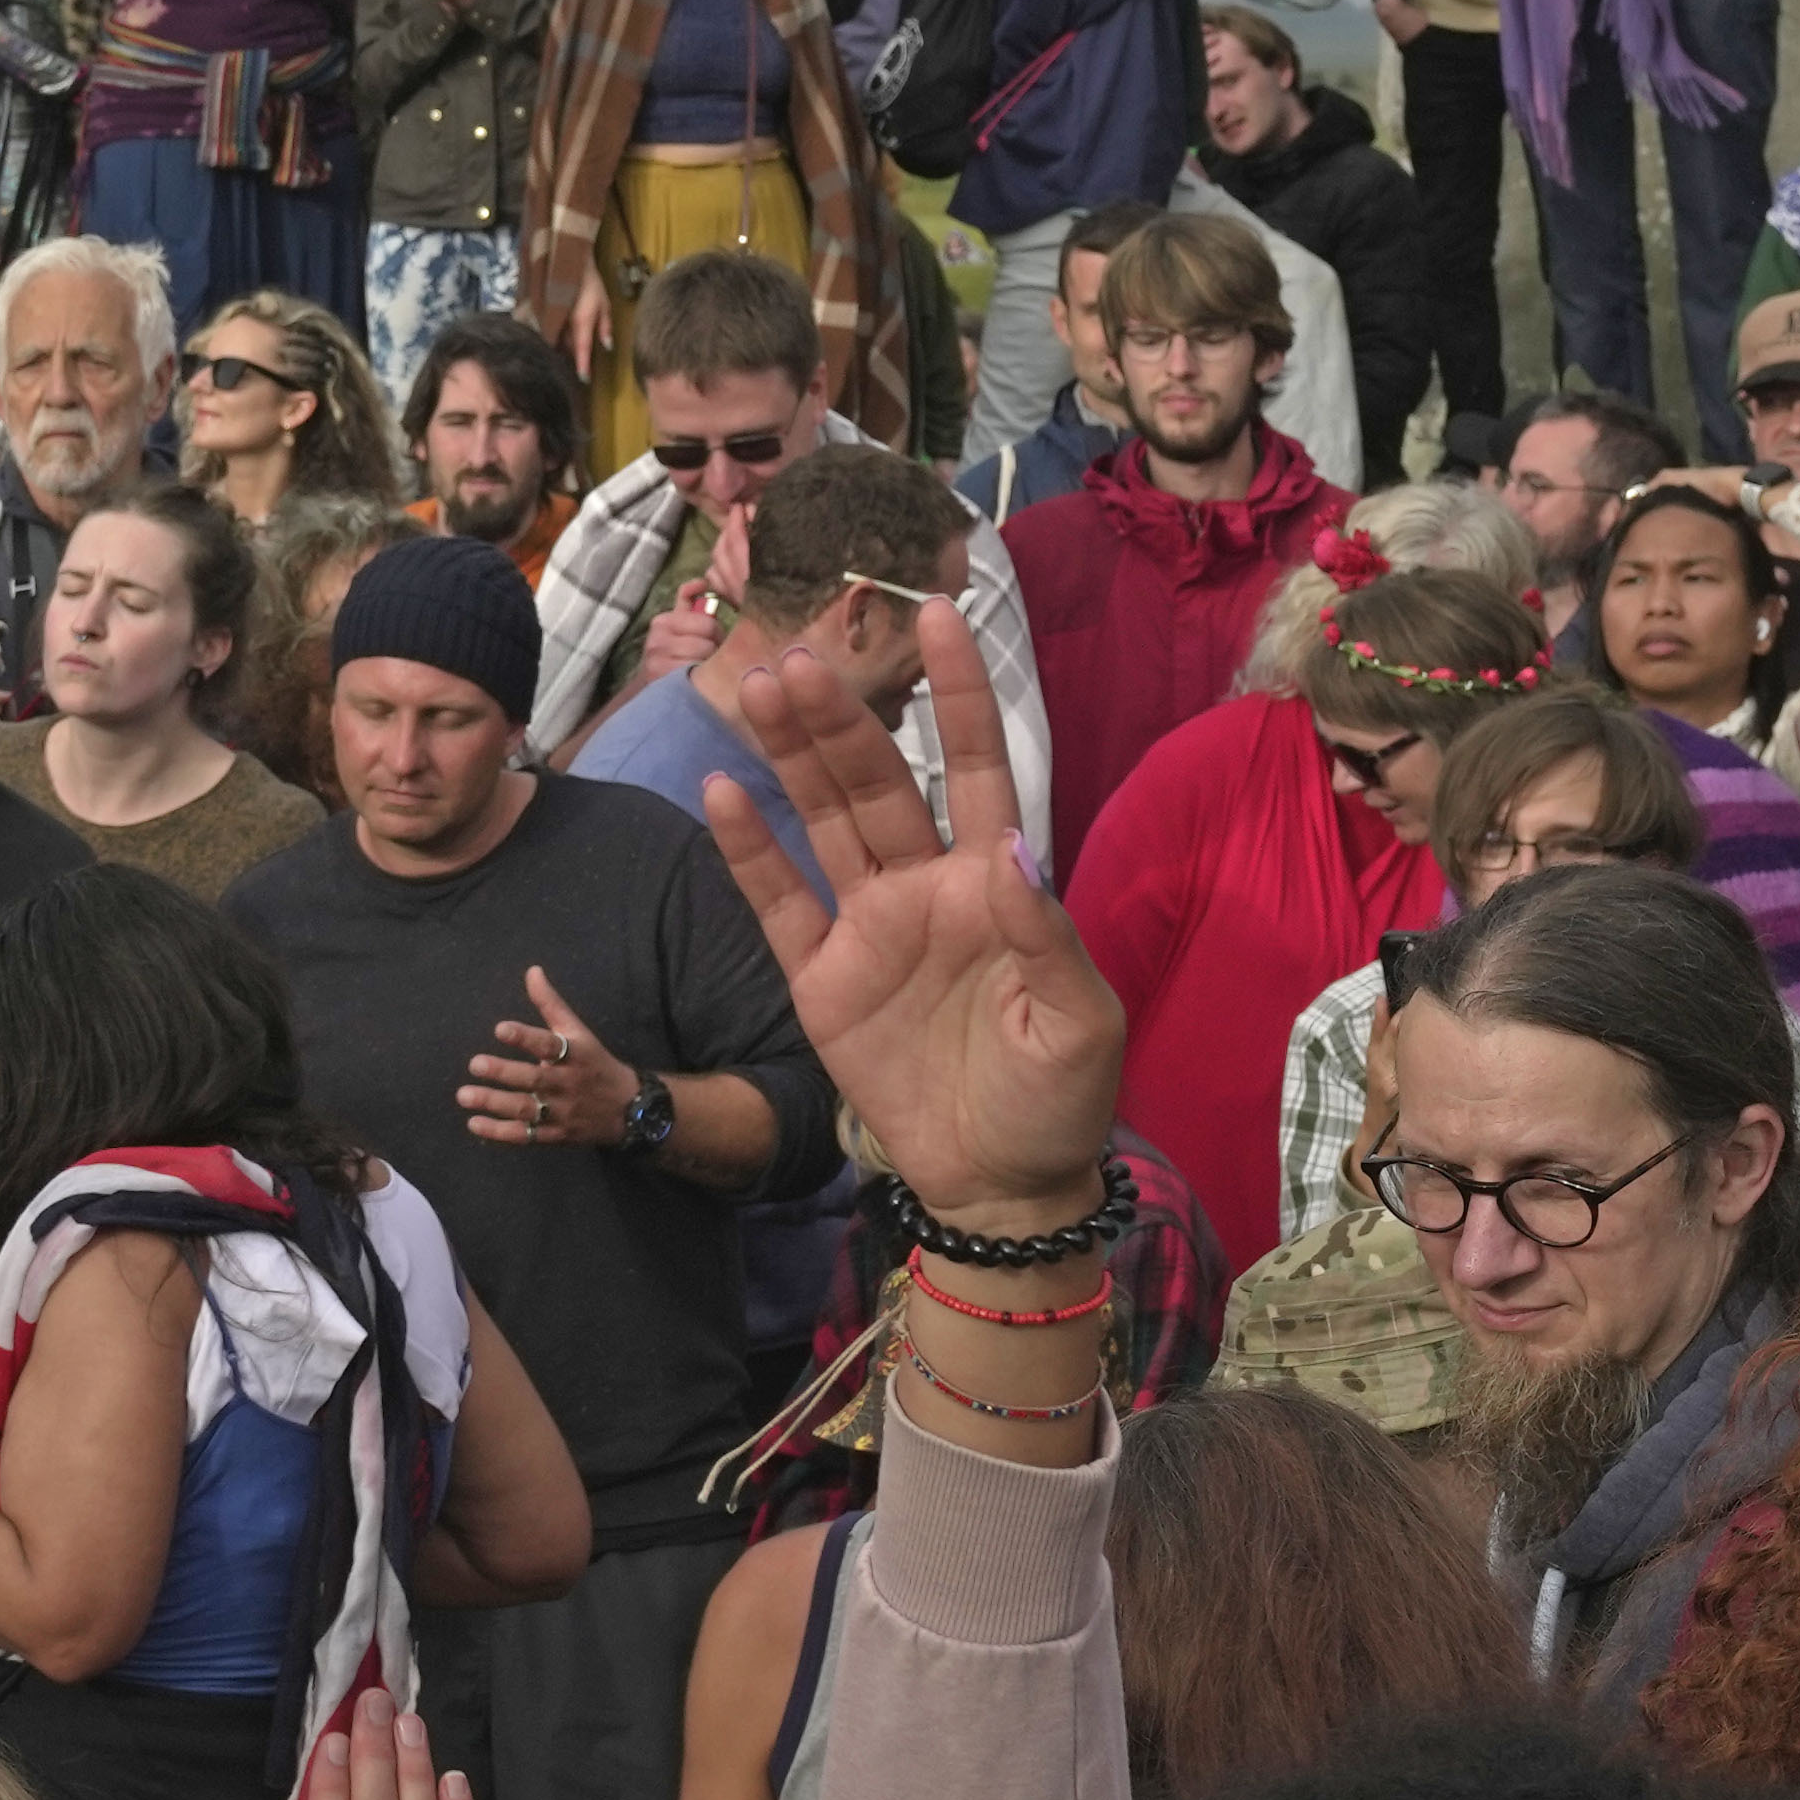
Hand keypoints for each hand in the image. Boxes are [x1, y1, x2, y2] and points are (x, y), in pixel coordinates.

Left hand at [448, 967, 639, 1155]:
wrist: (629, 1109)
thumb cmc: (594, 1063)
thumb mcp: (578, 1031)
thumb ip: (551, 1004)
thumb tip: (532, 970)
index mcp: (574, 1054)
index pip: (549, 1045)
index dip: (525, 1037)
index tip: (500, 1028)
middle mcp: (567, 1083)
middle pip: (534, 1079)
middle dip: (503, 1072)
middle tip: (474, 1064)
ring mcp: (562, 1112)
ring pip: (526, 1109)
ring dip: (494, 1103)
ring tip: (464, 1094)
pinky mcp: (555, 1135)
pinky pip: (526, 1136)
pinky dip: (500, 1132)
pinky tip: (474, 1123)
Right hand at [664, 596, 1122, 1236]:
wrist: (999, 1183)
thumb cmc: (1059, 1099)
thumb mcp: (1078, 1022)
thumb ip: (1044, 934)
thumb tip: (1012, 853)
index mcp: (996, 884)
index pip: (977, 768)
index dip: (959, 697)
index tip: (938, 616)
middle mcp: (927, 887)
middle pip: (877, 783)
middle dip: (840, 720)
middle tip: (797, 658)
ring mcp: (868, 927)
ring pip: (823, 821)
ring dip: (792, 757)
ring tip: (755, 690)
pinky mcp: (820, 979)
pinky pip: (778, 902)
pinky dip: (749, 850)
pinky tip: (721, 792)